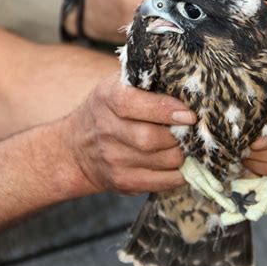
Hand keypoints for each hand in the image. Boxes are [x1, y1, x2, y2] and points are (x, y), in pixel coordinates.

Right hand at [68, 73, 196, 194]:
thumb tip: (186, 86)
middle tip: (189, 131)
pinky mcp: (123, 182)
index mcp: (107, 98)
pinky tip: (180, 164)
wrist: (77, 149)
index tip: (187, 114)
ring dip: (183, 153)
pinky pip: (163, 181)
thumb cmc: (108, 111)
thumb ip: (146, 83)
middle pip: (150, 138)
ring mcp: (113, 159)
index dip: (163, 109)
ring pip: (163, 160)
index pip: (131, 103)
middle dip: (179, 135)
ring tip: (184, 145)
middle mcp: (106, 130)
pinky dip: (180, 173)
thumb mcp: (116, 87)